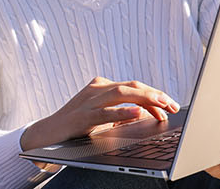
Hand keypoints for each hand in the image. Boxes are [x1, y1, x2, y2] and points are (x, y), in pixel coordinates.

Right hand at [20, 77, 178, 150]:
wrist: (46, 133)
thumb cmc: (75, 125)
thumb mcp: (100, 115)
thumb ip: (119, 111)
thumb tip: (146, 113)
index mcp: (102, 86)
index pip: (134, 87)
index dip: (154, 94)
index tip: (170, 105)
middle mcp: (96, 89)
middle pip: (131, 86)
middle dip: (155, 94)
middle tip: (172, 105)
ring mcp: (89, 101)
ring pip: (121, 93)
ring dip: (145, 98)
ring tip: (161, 105)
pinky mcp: (82, 116)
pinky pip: (105, 112)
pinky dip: (123, 112)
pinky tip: (137, 113)